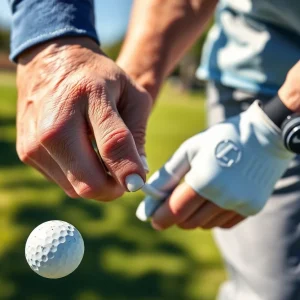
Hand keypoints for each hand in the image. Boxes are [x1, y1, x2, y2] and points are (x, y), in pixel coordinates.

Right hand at [16, 37, 151, 199]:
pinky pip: (62, 182)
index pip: (112, 143)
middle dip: (113, 188)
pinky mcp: (26, 152)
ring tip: (104, 160)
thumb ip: (138, 134)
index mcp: (90, 96)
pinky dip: (79, 176)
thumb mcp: (131, 94)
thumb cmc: (99, 78)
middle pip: (89, 180)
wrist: (51, 60)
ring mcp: (37, 140)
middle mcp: (56, 121)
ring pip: (76, 189)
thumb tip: (137, 175)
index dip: (129, 170)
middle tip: (124, 179)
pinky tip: (82, 153)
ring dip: (97, 183)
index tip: (138, 184)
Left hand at [137, 101, 294, 229]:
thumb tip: (149, 194)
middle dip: (175, 216)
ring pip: (205, 224)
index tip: (153, 219)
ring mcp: (240, 205)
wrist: (264, 136)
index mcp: (205, 180)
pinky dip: (212, 217)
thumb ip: (169, 174)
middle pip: (189, 222)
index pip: (176, 211)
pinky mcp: (252, 208)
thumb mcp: (190, 150)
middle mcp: (224, 197)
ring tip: (194, 196)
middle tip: (171, 204)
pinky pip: (222, 223)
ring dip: (194, 216)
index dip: (161, 217)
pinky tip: (212, 199)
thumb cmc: (221, 139)